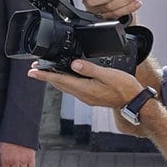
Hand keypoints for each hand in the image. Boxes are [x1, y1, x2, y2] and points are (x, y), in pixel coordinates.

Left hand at [29, 57, 144, 109]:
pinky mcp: (91, 97)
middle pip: (59, 84)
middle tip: (34, 69)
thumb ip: (90, 69)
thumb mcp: (108, 74)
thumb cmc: (125, 88)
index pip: (59, 80)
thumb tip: (74, 64)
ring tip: (45, 72)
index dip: (44, 75)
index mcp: (84, 88)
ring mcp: (86, 97)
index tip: (31, 72)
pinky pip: (73, 88)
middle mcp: (82, 94)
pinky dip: (65, 82)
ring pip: (65, 87)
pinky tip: (65, 78)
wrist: (134, 102)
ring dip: (54, 79)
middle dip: (46, 76)